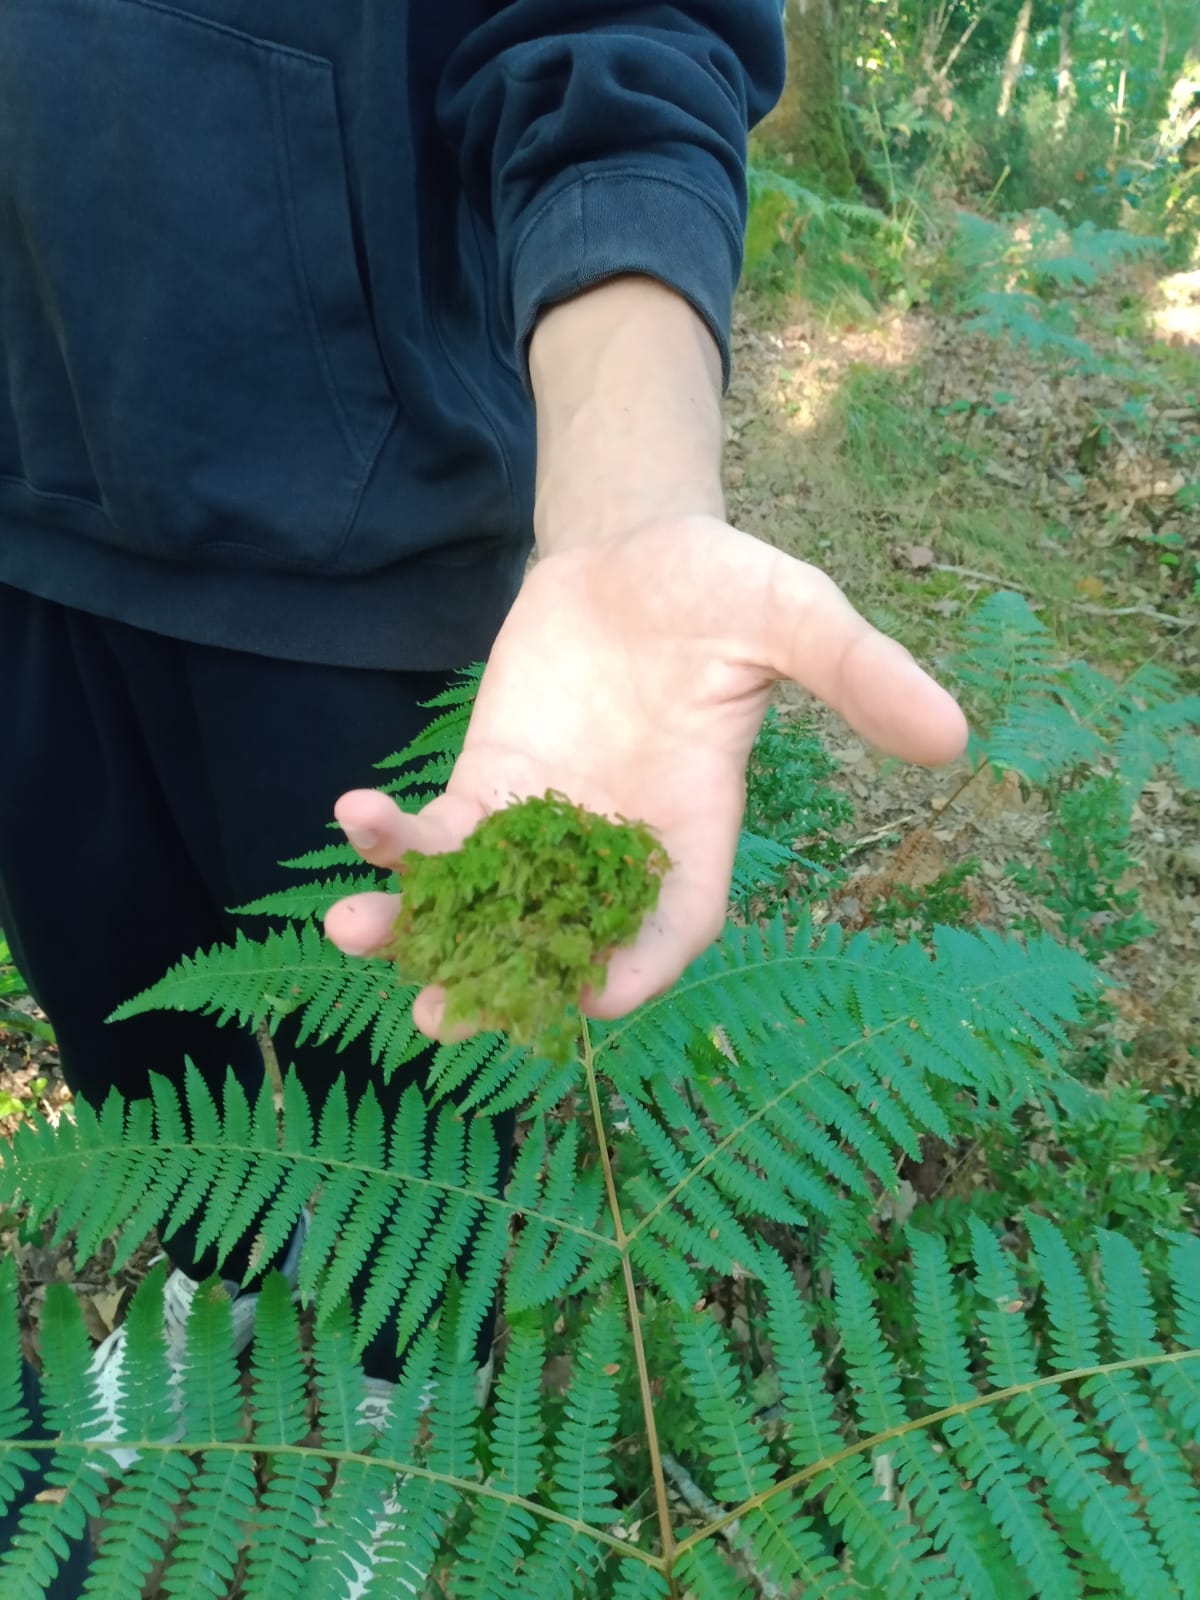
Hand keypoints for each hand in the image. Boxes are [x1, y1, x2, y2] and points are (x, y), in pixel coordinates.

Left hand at [323, 514, 967, 1040]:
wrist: (638, 548)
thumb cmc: (725, 587)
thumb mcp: (797, 617)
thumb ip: (857, 676)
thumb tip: (953, 737)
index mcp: (696, 834)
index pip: (670, 928)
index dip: (637, 969)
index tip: (589, 994)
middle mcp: (614, 849)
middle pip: (558, 941)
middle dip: (498, 979)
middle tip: (440, 1018)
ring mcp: (544, 824)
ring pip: (481, 903)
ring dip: (417, 927)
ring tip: (355, 936)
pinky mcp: (488, 785)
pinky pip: (438, 832)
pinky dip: (396, 837)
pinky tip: (354, 817)